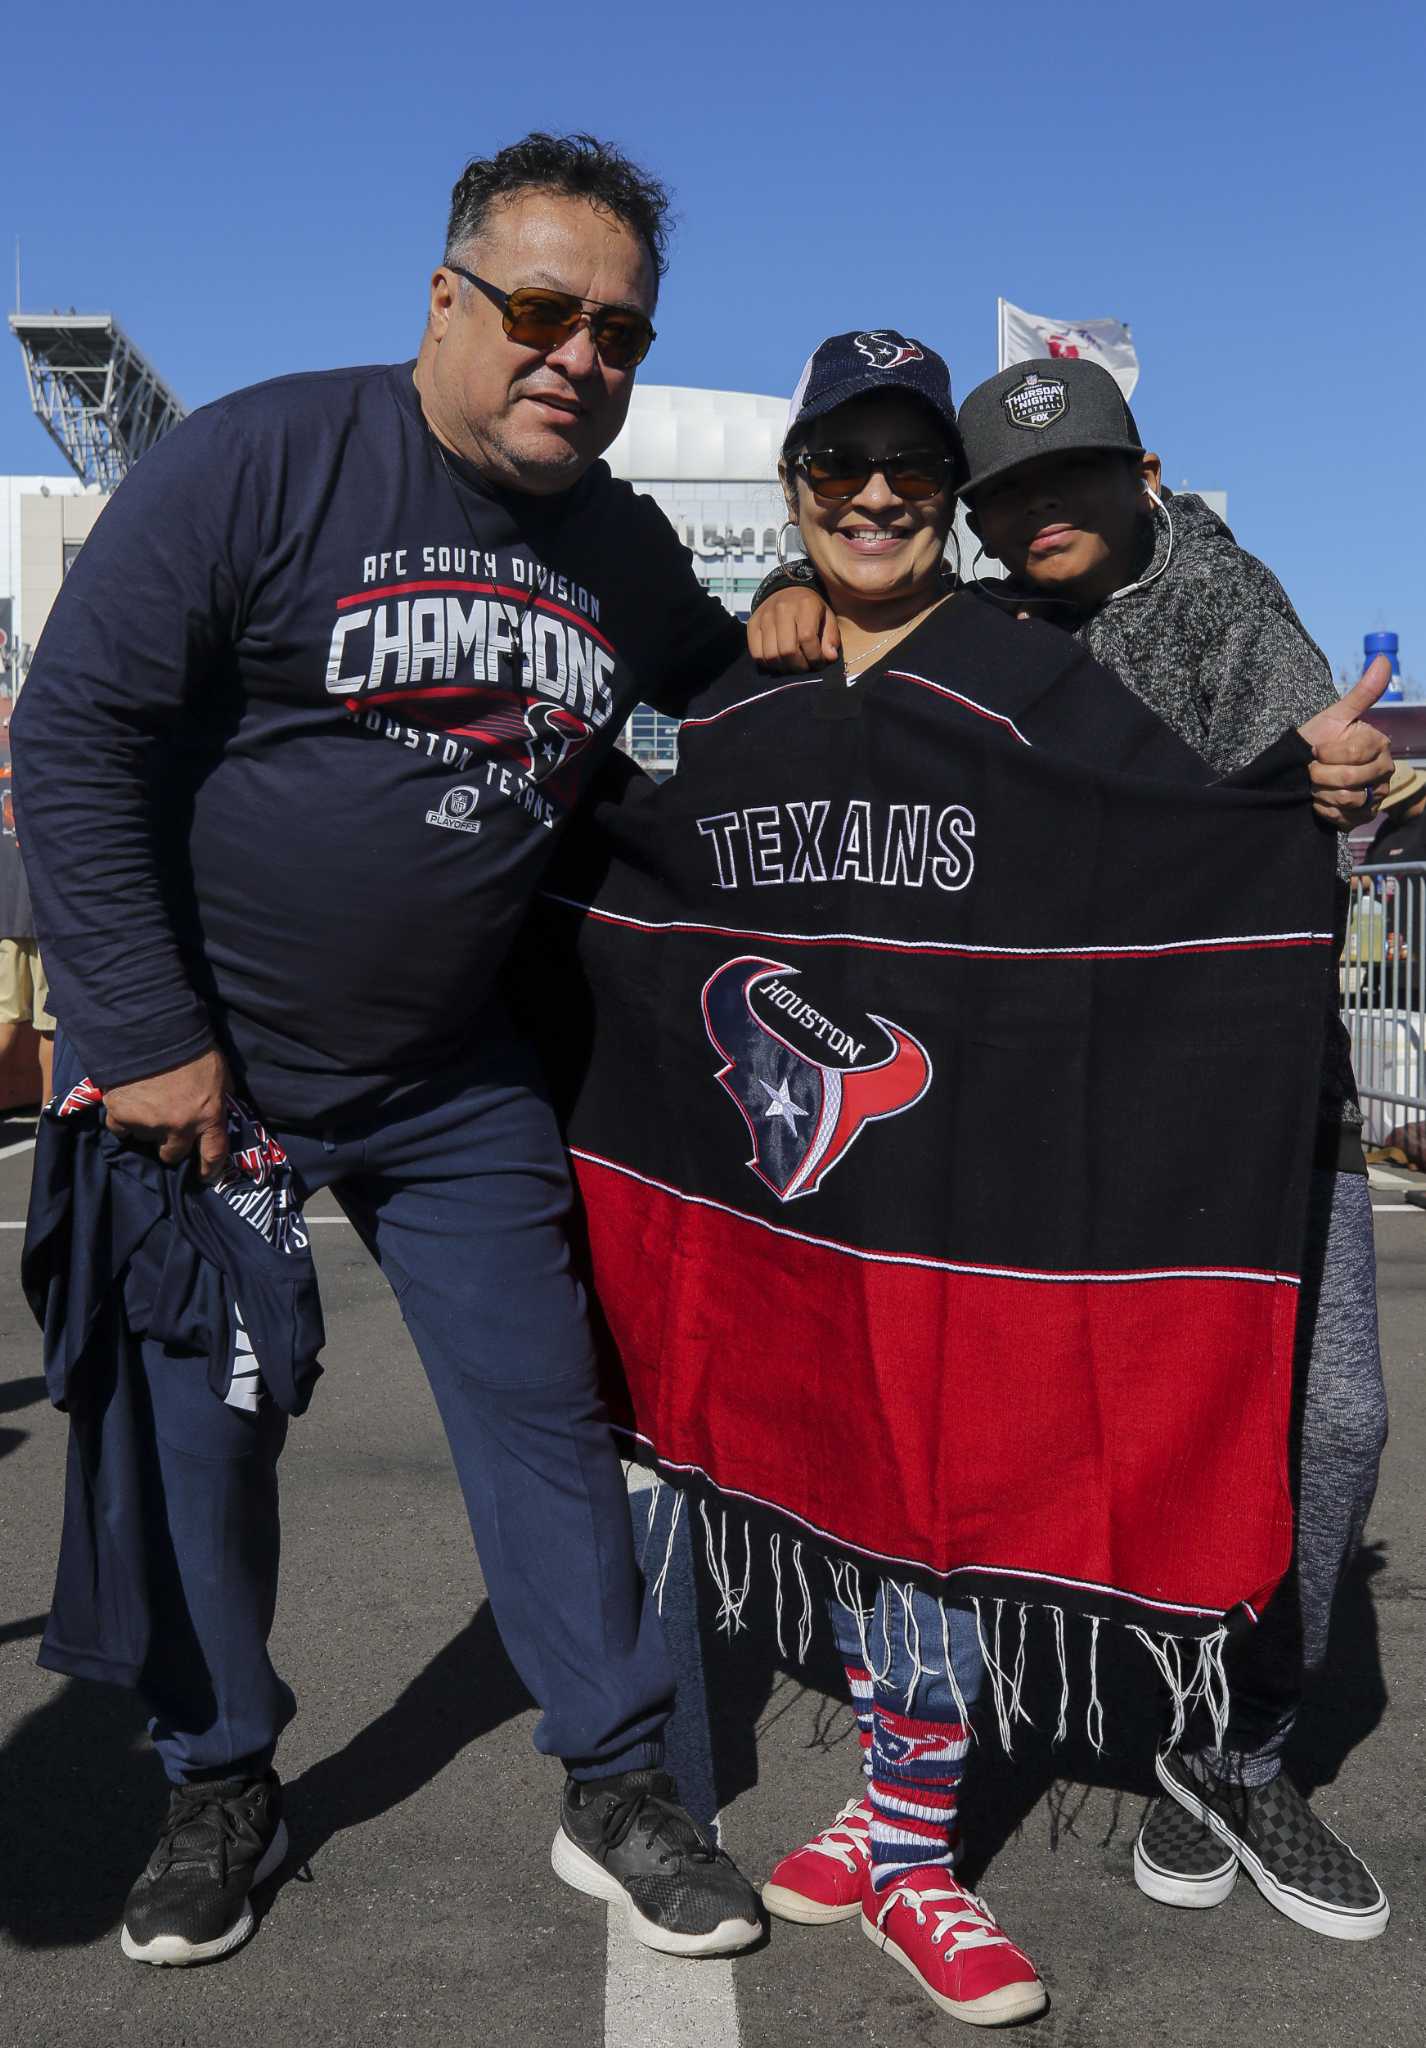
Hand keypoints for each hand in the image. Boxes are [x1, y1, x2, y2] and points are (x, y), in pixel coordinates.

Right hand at [102, 1048, 233, 1178]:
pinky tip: (126, 1106)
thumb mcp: (220, 1072)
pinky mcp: (121, 1115)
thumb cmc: (192, 1047)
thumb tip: (222, 1108)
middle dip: (171, 1146)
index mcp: (208, 1115)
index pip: (213, 1153)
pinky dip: (122, 1121)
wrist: (151, 1031)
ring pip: (145, 1140)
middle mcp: (179, 1126)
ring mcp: (148, 1123)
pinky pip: (120, 1129)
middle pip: (173, 1154)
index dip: (209, 1169)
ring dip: (147, 1129)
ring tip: (147, 1107)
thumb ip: (221, 1095)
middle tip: (168, 1130)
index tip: (205, 1176)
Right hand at [747, 587, 840, 671]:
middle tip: (804, 667)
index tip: (818, 662)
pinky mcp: (752, 624)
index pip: (807, 638)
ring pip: (771, 655)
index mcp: (805, 604)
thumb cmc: (811, 609)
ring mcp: (764, 616)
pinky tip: (779, 661)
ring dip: (784, 667)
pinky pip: (756, 653)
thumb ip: (831, 638)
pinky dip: (768, 664)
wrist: (787, 591)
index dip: (814, 657)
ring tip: (792, 665)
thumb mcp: (828, 618)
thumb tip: (829, 657)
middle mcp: (782, 608)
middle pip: (787, 650)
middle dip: (799, 666)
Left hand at [1297, 658, 1394, 830]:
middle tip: (1310, 769)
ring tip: (1315, 784)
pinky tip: (1319, 800)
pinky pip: (1343, 819)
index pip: (1353, 754)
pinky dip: (1324, 810)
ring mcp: (1376, 796)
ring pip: (1346, 800)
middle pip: (1348, 779)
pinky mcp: (1363, 818)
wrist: (1302, 772)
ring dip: (1320, 792)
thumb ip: (1361, 694)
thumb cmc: (1319, 740)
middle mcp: (1384, 772)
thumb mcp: (1335, 716)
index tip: (1315, 750)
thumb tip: (1384, 659)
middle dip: (1319, 774)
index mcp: (1380, 746)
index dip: (1326, 754)